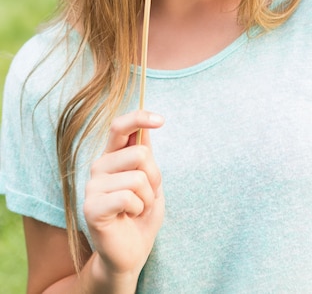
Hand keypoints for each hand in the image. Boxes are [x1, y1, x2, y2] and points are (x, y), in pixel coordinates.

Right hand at [83, 110, 164, 280]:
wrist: (131, 252)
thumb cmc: (142, 214)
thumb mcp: (150, 180)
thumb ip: (145, 153)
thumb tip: (145, 126)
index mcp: (112, 156)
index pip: (120, 127)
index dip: (140, 118)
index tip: (161, 120)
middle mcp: (99, 166)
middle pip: (140, 153)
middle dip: (154, 177)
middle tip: (147, 196)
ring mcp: (93, 186)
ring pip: (137, 177)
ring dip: (147, 197)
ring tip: (137, 209)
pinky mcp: (91, 207)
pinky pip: (128, 197)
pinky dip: (138, 209)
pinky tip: (128, 217)